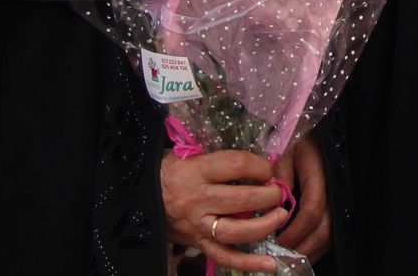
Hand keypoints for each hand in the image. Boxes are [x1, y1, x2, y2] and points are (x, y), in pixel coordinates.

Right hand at [161, 150, 289, 272]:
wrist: (137, 196)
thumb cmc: (170, 170)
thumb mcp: (191, 154)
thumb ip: (222, 159)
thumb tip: (259, 163)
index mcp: (196, 171)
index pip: (236, 165)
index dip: (259, 166)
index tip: (268, 169)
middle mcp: (197, 200)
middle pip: (240, 200)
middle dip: (267, 196)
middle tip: (279, 193)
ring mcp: (197, 225)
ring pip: (234, 231)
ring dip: (263, 226)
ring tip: (280, 216)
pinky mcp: (197, 244)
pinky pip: (223, 257)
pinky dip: (248, 263)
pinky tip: (270, 263)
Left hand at [272, 134, 331, 261]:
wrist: (323, 140)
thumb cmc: (303, 145)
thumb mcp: (286, 156)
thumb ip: (280, 179)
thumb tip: (271, 207)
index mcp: (321, 177)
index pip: (312, 211)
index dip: (294, 231)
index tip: (274, 241)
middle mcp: (335, 193)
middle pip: (324, 231)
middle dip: (301, 249)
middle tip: (278, 259)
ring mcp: (340, 203)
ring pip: (329, 237)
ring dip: (308, 252)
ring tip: (286, 260)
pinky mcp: (339, 209)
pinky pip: (330, 234)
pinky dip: (314, 247)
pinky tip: (298, 251)